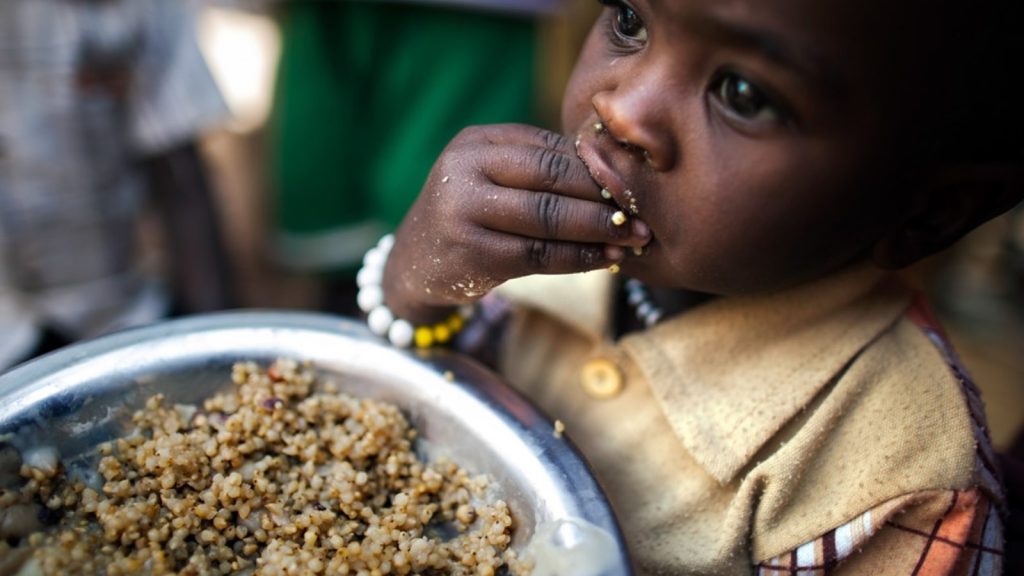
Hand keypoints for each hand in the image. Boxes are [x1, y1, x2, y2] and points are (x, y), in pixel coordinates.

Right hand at [383, 124, 650, 322]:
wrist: (414, 264)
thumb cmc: (470, 215)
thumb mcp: (494, 178)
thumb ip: (541, 169)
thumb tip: (619, 170)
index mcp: (478, 141)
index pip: (551, 148)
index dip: (599, 167)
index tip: (638, 183)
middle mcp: (466, 168)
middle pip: (552, 177)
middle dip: (605, 195)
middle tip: (645, 211)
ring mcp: (463, 210)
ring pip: (548, 217)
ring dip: (599, 229)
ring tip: (635, 238)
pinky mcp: (470, 252)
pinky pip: (538, 255)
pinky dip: (579, 258)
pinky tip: (606, 260)